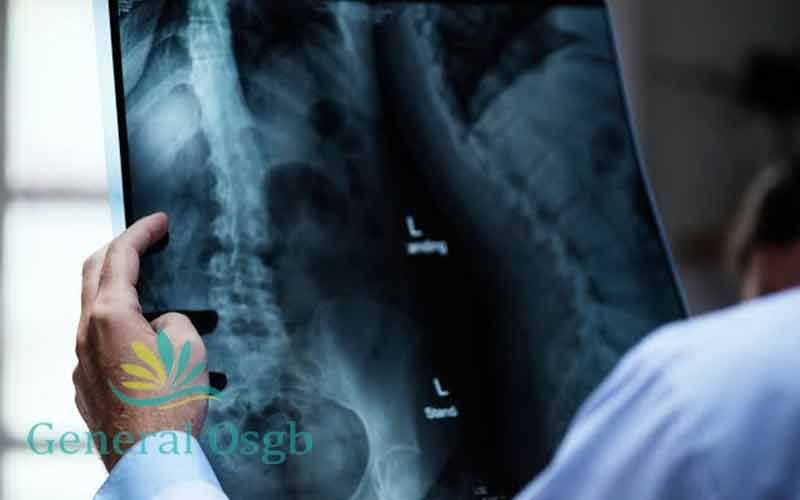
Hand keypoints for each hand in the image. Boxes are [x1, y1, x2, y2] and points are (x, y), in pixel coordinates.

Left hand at [74, 213, 209, 470]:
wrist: (149, 459)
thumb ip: (174, 320)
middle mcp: (86, 333)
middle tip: (145, 238)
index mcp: (110, 316)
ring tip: (147, 287)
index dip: (142, 232)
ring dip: (117, 287)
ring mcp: (81, 361)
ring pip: (93, 308)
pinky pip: (97, 341)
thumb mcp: (190, 348)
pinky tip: (141, 337)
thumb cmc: (170, 405)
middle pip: (94, 273)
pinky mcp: (86, 385)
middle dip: (119, 248)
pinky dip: (116, 323)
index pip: (121, 257)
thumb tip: (161, 323)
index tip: (159, 220)